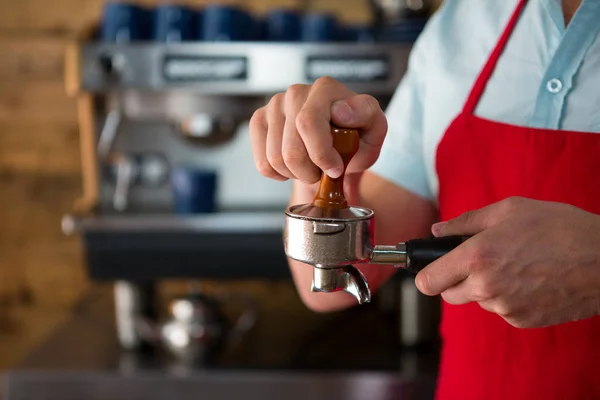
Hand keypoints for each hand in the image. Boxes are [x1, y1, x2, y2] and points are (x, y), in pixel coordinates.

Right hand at [249, 77, 387, 183]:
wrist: (340, 143)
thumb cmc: (357, 135)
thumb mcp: (375, 127)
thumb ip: (366, 114)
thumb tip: (340, 110)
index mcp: (325, 88)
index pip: (308, 123)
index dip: (321, 155)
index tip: (336, 169)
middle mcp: (296, 92)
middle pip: (290, 149)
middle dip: (309, 172)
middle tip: (324, 172)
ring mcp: (275, 106)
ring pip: (275, 159)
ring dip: (296, 174)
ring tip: (311, 168)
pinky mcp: (260, 121)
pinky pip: (263, 163)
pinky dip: (279, 175)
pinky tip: (293, 168)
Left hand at [415, 197, 599, 327]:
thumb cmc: (560, 227)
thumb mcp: (509, 210)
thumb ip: (466, 222)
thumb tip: (438, 231)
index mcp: (477, 257)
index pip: (428, 282)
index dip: (426, 274)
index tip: (431, 267)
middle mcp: (486, 287)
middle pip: (449, 294)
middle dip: (455, 278)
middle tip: (478, 259)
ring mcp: (505, 308)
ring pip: (477, 300)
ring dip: (484, 286)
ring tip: (514, 264)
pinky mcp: (523, 321)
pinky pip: (501, 310)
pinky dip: (507, 297)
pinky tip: (529, 279)